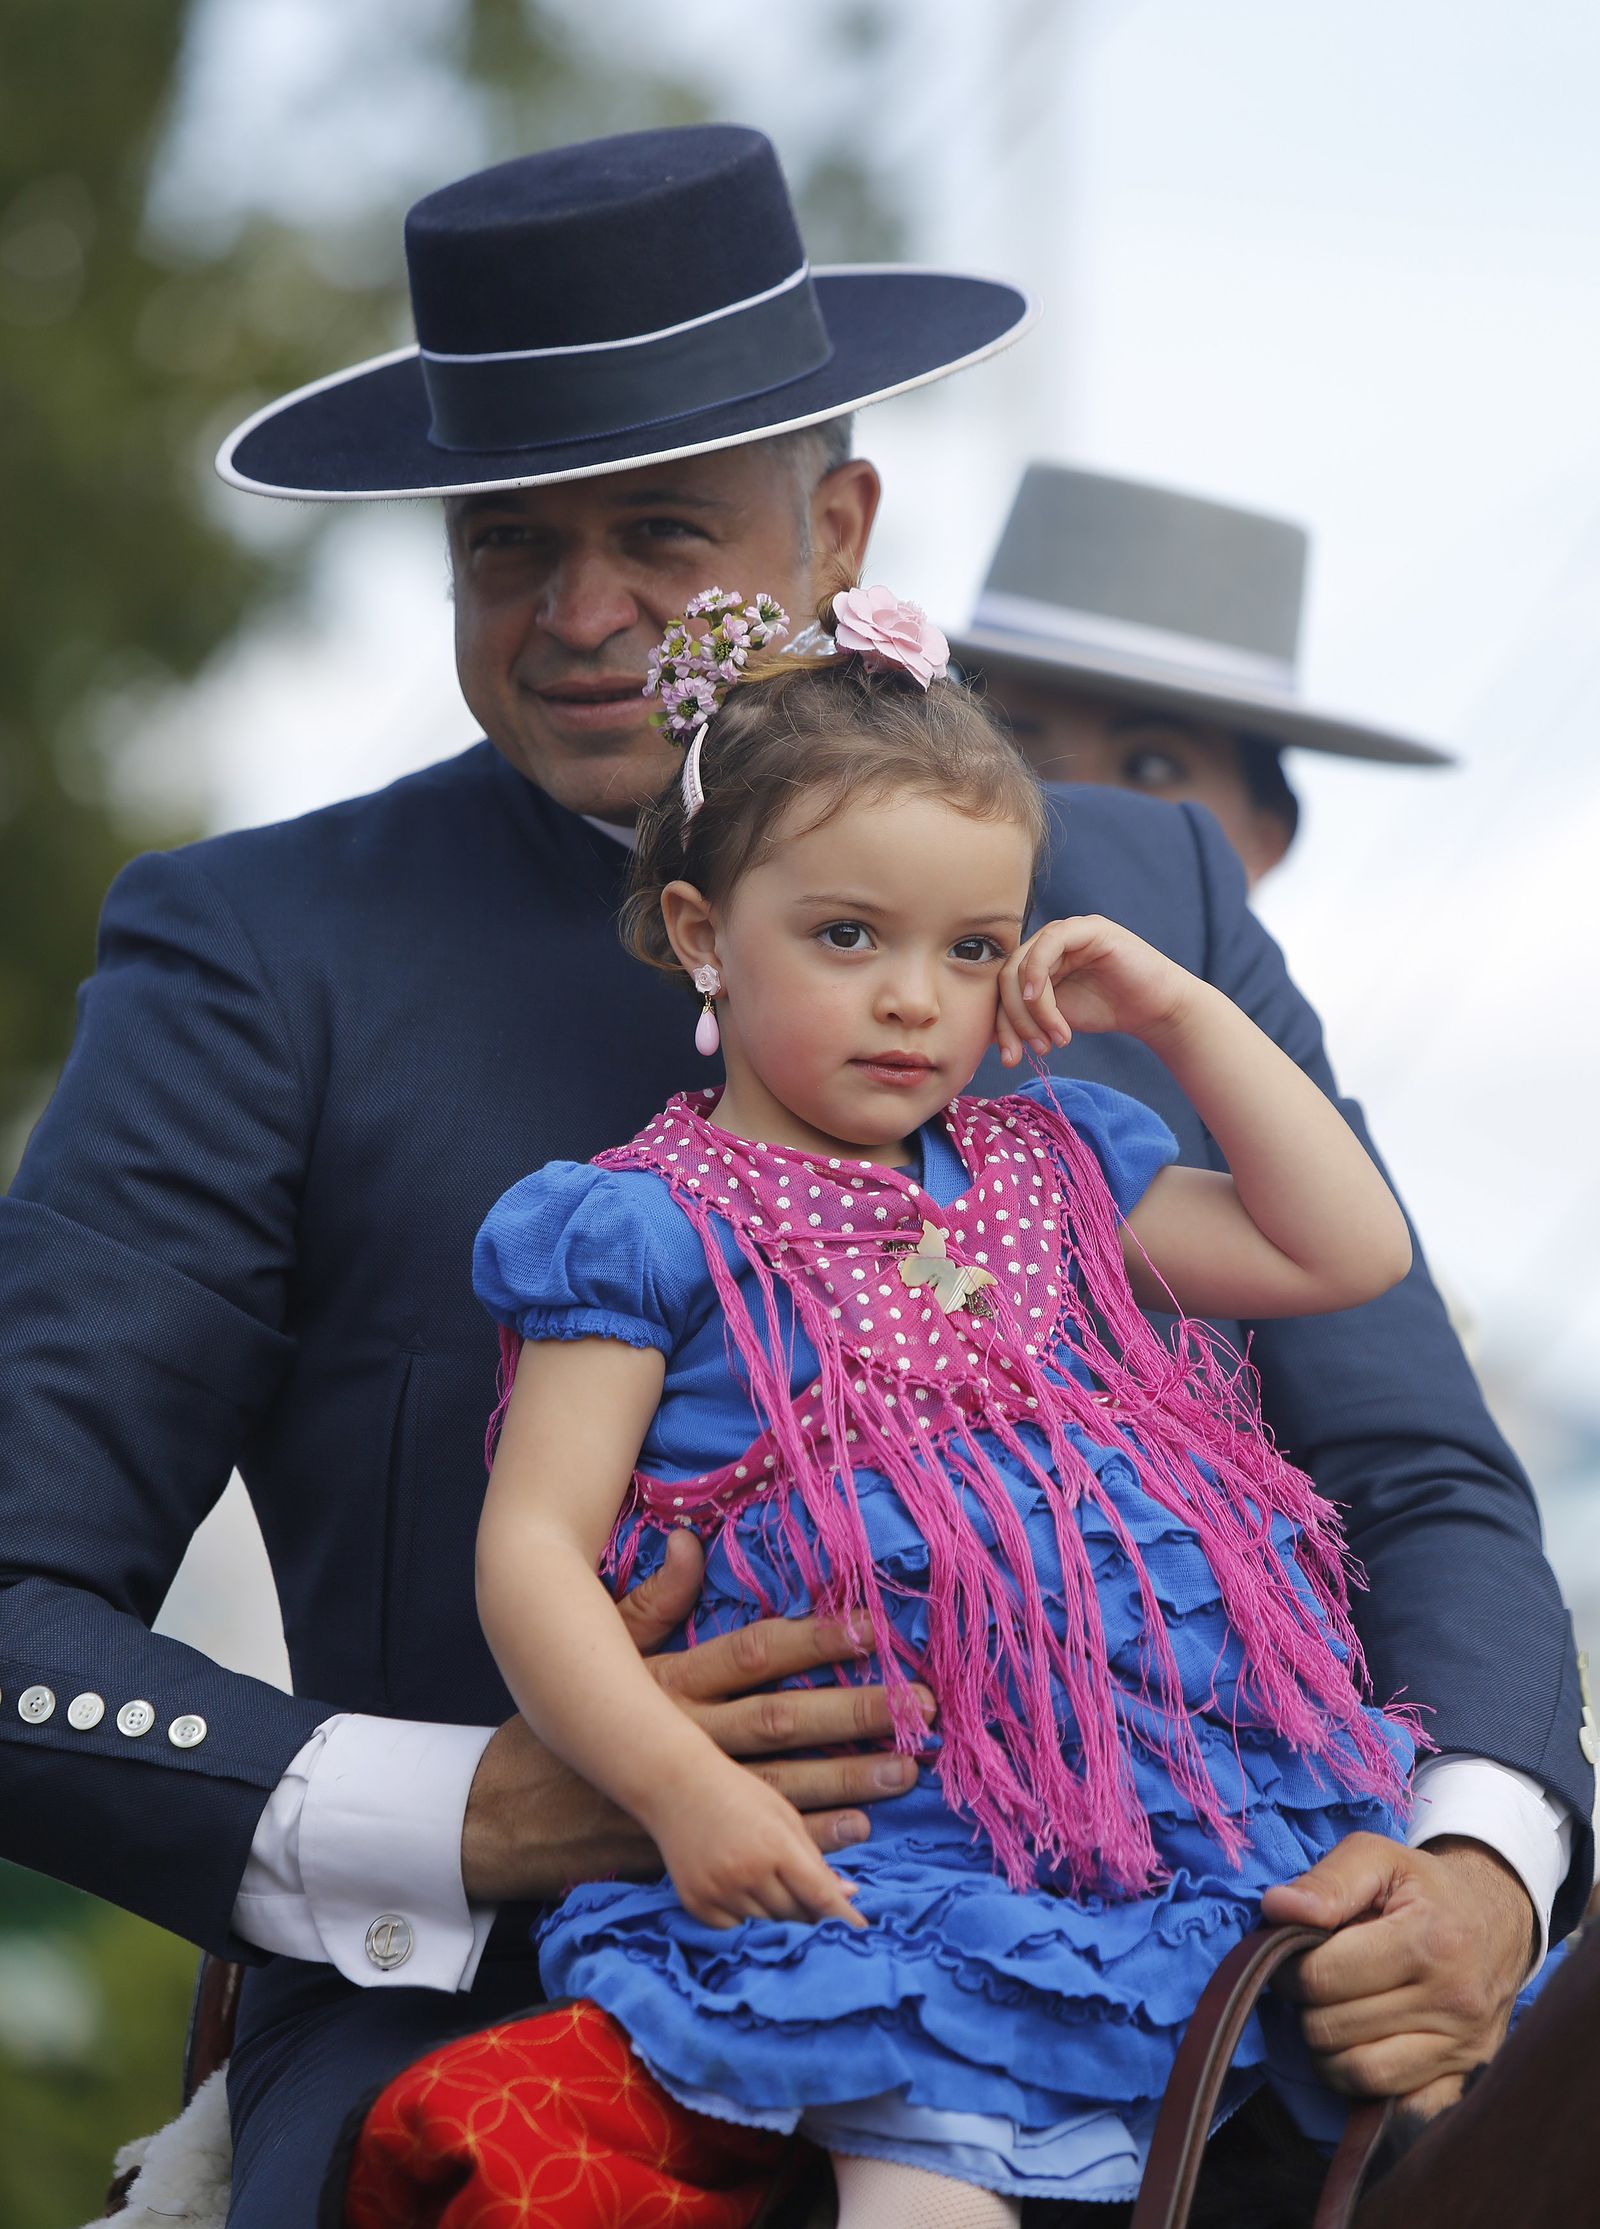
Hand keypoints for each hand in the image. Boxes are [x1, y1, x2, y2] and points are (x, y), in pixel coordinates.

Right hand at [462, 1528, 927, 1901]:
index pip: (752, 1654)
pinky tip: (861, 1826)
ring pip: (782, 1784)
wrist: (508, 1813)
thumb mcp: (600, 1653)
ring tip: (906, 1764)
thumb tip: (689, 1542)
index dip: (813, 1641)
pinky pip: (759, 1840)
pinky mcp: (687, 1845)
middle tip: (919, 1705)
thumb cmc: (560, 1723)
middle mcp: (683, 1738)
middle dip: (854, 1712)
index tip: (871, 1631)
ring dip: (848, 1776)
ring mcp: (686, 1797)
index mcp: (667, 1683)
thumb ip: (650, 1600)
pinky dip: (812, 1836)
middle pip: (782, 1721)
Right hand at [651, 1758, 867, 1929]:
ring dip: (780, 1919)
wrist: (675, 1786)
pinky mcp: (696, 1904)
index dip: (844, 1918)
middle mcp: (747, 1872)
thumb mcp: (784, 1816)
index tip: (864, 1934)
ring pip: (767, 1926)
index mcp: (775, 1845)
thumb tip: (849, 1895)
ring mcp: (719, 1891)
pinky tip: (745, 1897)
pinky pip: (735, 1930)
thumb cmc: (738, 1794)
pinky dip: (747, 1921)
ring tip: (778, 1896)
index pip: (820, 1895)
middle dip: (811, 1915)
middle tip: (817, 1910)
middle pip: (795, 1916)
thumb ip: (815, 1858)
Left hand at [995, 914, 1191, 1067]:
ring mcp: (1066, 932)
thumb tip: (986, 1037)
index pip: (1001, 989)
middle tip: (1035, 1051)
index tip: (1009, 1059)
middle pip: (1006, 978)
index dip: (1001, 1025)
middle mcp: (1046, 943)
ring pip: (1023, 967)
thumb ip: (1024, 1018)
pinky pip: (1048, 946)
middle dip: (1015, 1021)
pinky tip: (1044, 1004)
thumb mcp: (1054, 1019)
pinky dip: (1038, 976)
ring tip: (1056, 1039)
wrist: (1156, 1008)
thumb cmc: (1108, 1010)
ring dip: (1034, 1010)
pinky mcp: (1087, 929)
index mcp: (1034, 962)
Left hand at [1263, 1833, 1535, 2114]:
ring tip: (1334, 2013)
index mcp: (1429, 1941)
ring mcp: (1464, 2045)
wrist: (1499, 1920)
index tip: (1292, 1955)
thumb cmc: (1426, 1888)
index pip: (1323, 1978)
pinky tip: (1363, 2048)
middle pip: (1333, 2029)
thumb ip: (1327, 1881)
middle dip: (1307, 2006)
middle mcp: (1453, 2000)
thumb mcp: (1378, 1858)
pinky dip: (1368, 2087)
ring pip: (1360, 2075)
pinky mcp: (1467, 2075)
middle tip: (1315, 1983)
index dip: (1289, 1967)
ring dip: (1328, 2050)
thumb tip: (1277, 1909)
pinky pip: (1402, 2107)